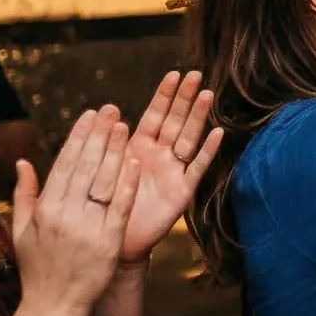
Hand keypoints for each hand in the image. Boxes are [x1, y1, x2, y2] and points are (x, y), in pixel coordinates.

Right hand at [10, 106, 140, 315]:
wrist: (54, 307)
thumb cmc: (37, 268)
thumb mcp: (22, 231)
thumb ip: (25, 194)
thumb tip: (23, 161)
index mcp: (45, 210)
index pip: (64, 165)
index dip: (78, 137)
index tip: (89, 114)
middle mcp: (65, 215)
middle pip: (85, 167)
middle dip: (99, 135)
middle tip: (111, 109)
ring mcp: (88, 228)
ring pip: (104, 182)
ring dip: (115, 151)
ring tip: (124, 125)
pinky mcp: (109, 241)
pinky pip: (120, 206)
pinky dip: (127, 183)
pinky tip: (135, 161)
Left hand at [117, 70, 222, 265]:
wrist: (113, 241)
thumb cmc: (103, 204)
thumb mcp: (97, 168)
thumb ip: (101, 142)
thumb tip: (102, 109)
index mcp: (138, 148)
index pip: (154, 115)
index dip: (164, 96)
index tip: (174, 74)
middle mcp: (159, 156)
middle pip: (175, 122)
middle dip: (185, 99)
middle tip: (196, 75)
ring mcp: (172, 172)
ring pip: (188, 139)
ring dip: (198, 117)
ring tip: (208, 95)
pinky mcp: (181, 192)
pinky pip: (197, 169)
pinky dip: (208, 152)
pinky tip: (218, 133)